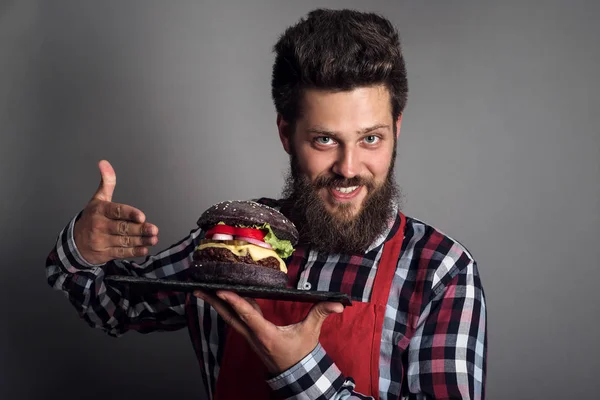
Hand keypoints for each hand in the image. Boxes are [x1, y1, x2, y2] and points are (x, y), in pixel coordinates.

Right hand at [73, 160, 158, 264]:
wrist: (74, 243)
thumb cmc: (91, 218)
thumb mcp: (98, 199)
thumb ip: (106, 182)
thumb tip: (104, 163)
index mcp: (99, 210)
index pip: (116, 211)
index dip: (129, 214)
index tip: (142, 216)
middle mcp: (99, 226)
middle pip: (122, 228)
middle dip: (139, 229)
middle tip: (153, 229)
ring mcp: (101, 241)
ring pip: (124, 241)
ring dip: (141, 241)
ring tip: (154, 238)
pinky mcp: (105, 253)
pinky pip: (121, 253)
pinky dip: (133, 252)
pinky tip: (145, 250)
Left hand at [194, 290, 343, 374]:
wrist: (295, 374)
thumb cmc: (300, 353)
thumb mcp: (311, 333)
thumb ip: (321, 314)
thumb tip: (338, 303)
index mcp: (265, 334)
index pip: (247, 314)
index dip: (234, 301)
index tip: (220, 290)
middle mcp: (253, 335)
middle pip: (229, 316)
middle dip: (213, 302)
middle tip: (198, 289)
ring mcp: (249, 337)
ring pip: (229, 318)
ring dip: (217, 304)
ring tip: (204, 290)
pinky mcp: (250, 336)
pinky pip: (235, 320)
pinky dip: (228, 308)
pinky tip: (222, 299)